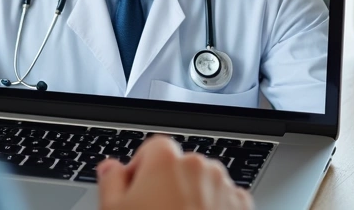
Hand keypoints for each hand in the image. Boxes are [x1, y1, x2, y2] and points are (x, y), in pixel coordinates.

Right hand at [97, 135, 253, 209]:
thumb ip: (111, 181)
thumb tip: (111, 168)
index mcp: (166, 160)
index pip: (153, 149)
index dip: (142, 169)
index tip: (136, 189)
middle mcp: (198, 166)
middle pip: (179, 166)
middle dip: (168, 183)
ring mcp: (224, 186)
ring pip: (203, 183)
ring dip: (193, 196)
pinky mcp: (242, 207)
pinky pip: (225, 200)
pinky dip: (214, 209)